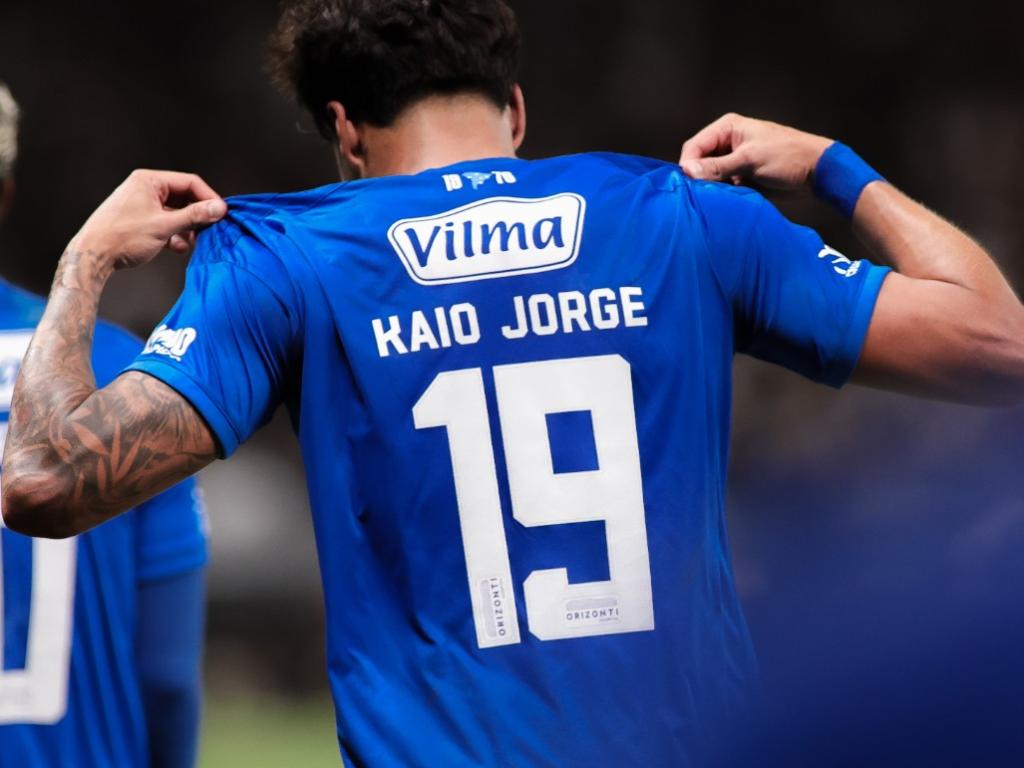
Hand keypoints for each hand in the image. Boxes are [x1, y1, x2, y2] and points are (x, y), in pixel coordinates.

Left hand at [69, 170, 226, 271]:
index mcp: (149, 181)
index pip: (190, 183)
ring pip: (176, 212)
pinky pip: (166, 222)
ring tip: (192, 242)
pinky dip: (175, 234)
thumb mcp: (164, 225)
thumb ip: (194, 216)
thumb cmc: (122, 237)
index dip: (208, 198)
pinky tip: (177, 247)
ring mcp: (142, 204)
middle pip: (184, 197)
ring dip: (187, 227)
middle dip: (197, 215)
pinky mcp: (140, 220)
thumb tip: (219, 208)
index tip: (221, 215)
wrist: (92, 255)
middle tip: (209, 230)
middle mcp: (145, 188)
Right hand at [680, 113, 832, 191]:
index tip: (689, 184)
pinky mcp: (741, 176)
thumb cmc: (788, 156)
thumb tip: (688, 171)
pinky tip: (725, 200)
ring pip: (710, 176)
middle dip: (699, 177)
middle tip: (700, 193)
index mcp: (727, 128)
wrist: (816, 172)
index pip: (694, 146)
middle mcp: (727, 143)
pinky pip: (722, 186)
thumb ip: (717, 166)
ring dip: (711, 187)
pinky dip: (721, 193)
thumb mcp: (749, 159)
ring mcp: (734, 160)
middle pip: (699, 161)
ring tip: (714, 197)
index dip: (689, 165)